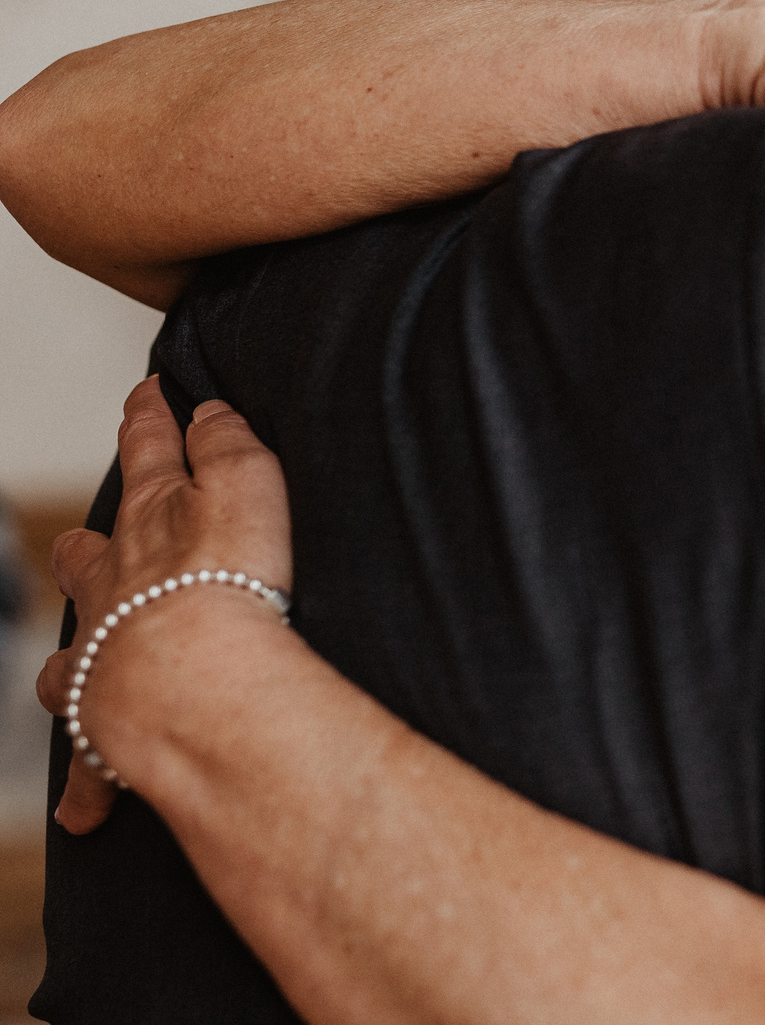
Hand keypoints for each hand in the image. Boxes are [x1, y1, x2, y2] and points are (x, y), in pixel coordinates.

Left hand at [38, 378, 293, 831]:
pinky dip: (87, 786)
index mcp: (152, 522)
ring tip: (81, 666)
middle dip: (85, 547)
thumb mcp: (248, 487)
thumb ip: (230, 446)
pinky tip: (83, 811)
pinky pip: (91, 765)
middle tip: (85, 545)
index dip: (148, 423)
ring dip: (76, 656)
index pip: (148, 454)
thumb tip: (208, 410)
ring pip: (71, 653)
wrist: (192, 679)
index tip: (145, 398)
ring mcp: (99, 660)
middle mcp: (111, 588)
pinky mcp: (104, 731)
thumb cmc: (227, 583)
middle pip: (85, 556)